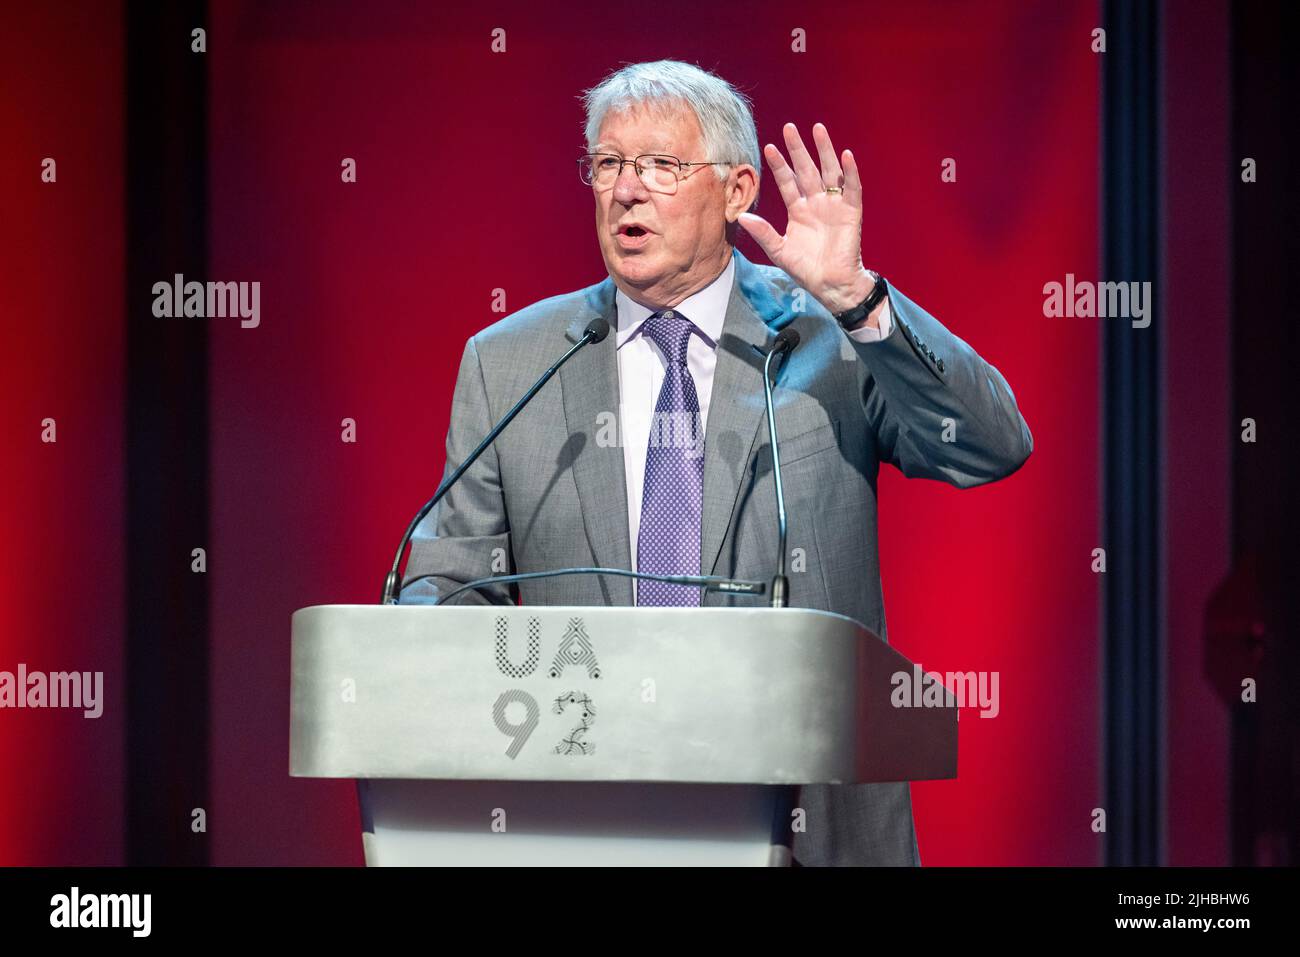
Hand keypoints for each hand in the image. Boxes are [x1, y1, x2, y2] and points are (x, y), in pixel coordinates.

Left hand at [737, 122, 875, 316]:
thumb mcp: (779, 251)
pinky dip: (850, 172)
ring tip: (818, 129)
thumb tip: (741, 216)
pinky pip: (851, 188)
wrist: (831, 285)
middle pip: (806, 169)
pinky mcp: (851, 212)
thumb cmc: (806, 270)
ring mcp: (834, 205)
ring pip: (829, 171)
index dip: (779, 165)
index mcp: (798, 210)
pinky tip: (845, 155)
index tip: (769, 147)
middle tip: (789, 128)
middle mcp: (816, 203)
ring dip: (824, 150)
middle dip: (798, 149)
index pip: (787, 181)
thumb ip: (762, 232)